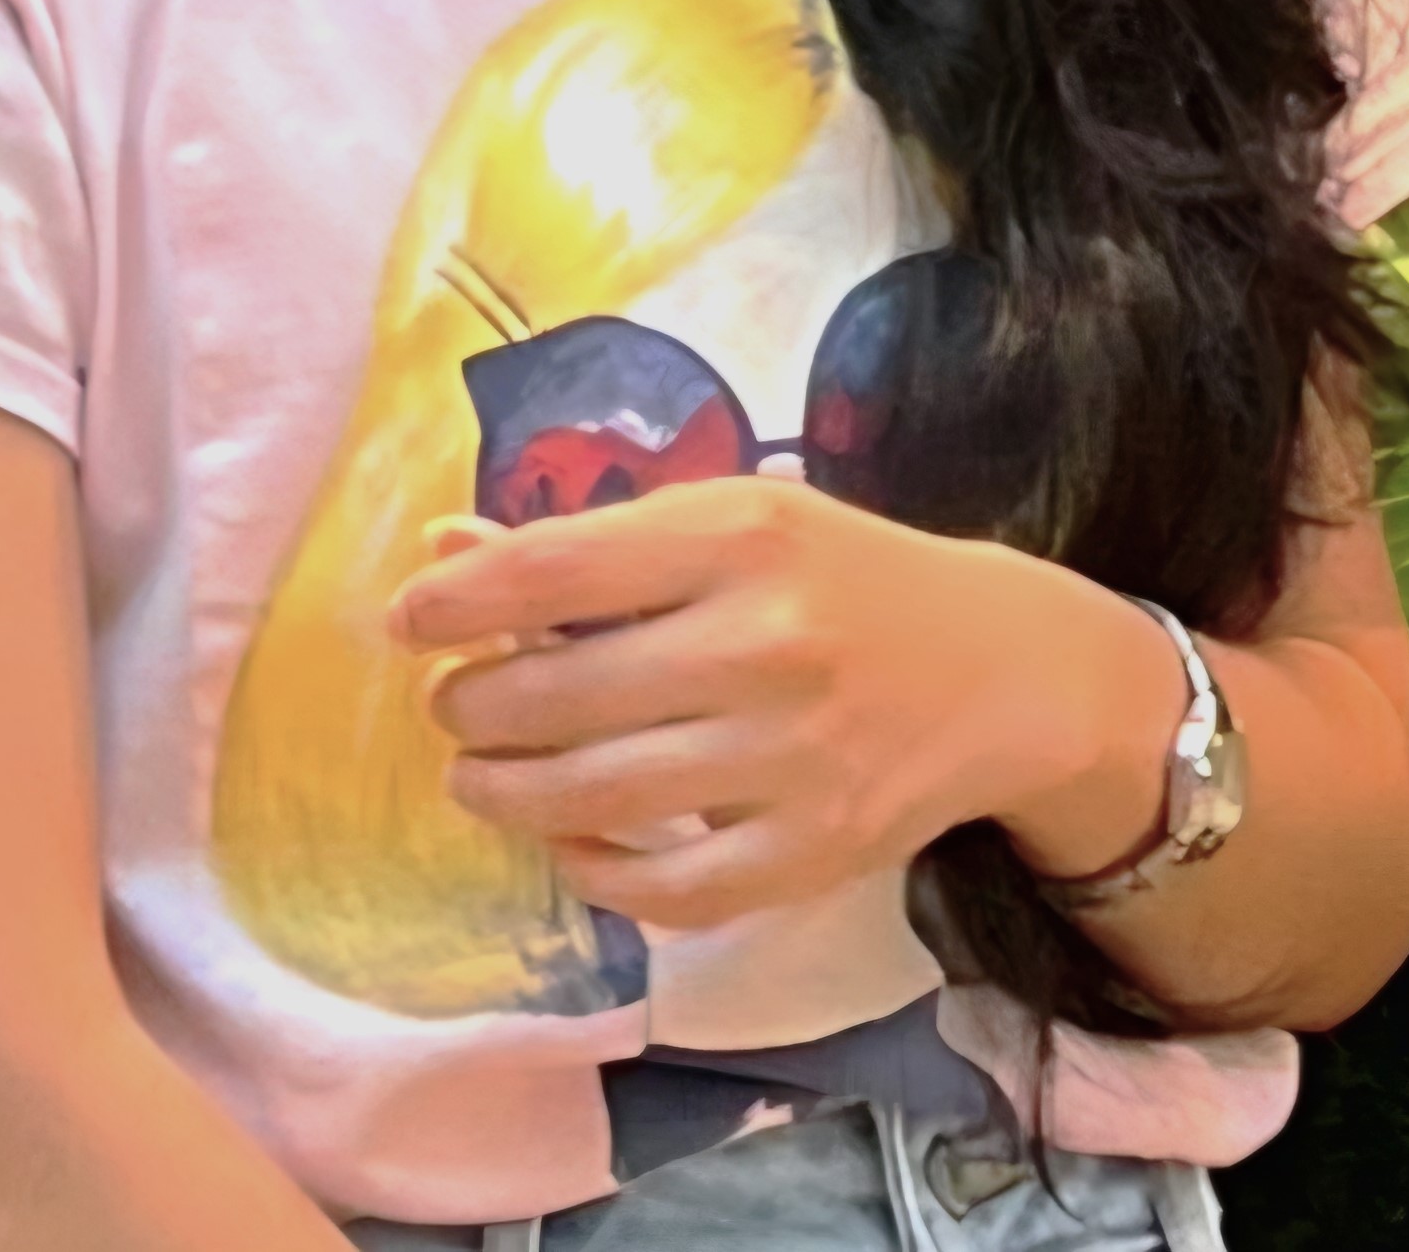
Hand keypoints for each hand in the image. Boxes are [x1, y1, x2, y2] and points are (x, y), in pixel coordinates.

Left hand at [388, 476, 1184, 930]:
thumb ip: (592, 544)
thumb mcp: (729, 521)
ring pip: (594, 796)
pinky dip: (592, 870)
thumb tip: (444, 553)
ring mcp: (791, 758)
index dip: (456, 603)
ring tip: (478, 775)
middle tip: (454, 705)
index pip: (553, 570)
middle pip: (558, 693)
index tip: (407, 622)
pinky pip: (665, 888)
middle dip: (473, 705)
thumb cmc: (839, 576)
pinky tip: (567, 837)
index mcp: (739, 535)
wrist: (1000, 669)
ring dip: (504, 791)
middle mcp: (764, 643)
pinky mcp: (812, 853)